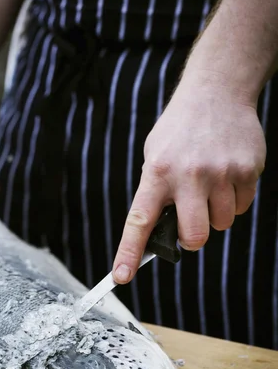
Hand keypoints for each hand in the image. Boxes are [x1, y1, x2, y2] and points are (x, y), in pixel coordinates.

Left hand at [112, 78, 265, 282]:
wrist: (216, 91)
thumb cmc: (181, 129)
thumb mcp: (156, 154)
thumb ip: (158, 190)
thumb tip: (162, 231)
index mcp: (158, 172)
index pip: (140, 220)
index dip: (129, 252)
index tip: (121, 276)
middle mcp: (189, 175)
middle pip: (195, 237)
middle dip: (193, 239)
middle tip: (191, 222)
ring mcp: (221, 173)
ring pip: (222, 224)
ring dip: (215, 215)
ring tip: (210, 185)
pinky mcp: (247, 170)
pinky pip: (242, 207)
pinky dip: (234, 200)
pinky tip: (227, 175)